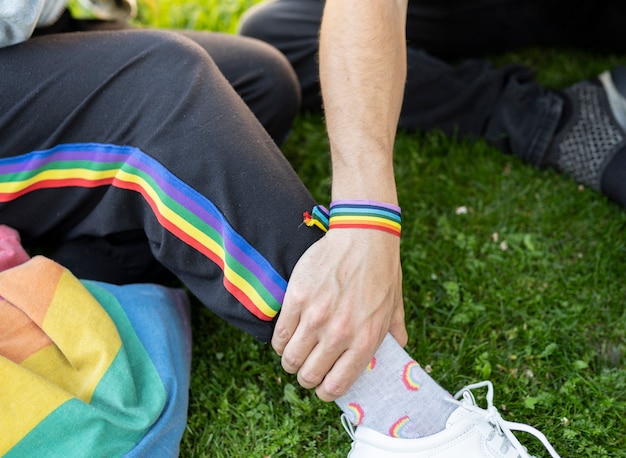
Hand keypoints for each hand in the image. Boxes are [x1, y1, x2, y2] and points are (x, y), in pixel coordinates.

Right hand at [272, 228, 406, 401]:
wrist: (363, 236)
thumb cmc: (382, 271)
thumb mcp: (395, 307)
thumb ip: (394, 335)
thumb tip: (396, 353)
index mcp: (364, 341)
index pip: (336, 384)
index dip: (325, 392)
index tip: (322, 387)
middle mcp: (338, 333)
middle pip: (309, 374)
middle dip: (306, 377)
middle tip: (307, 369)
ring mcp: (314, 316)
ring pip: (290, 358)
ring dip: (291, 361)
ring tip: (295, 354)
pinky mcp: (296, 298)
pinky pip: (279, 334)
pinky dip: (281, 341)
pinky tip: (287, 337)